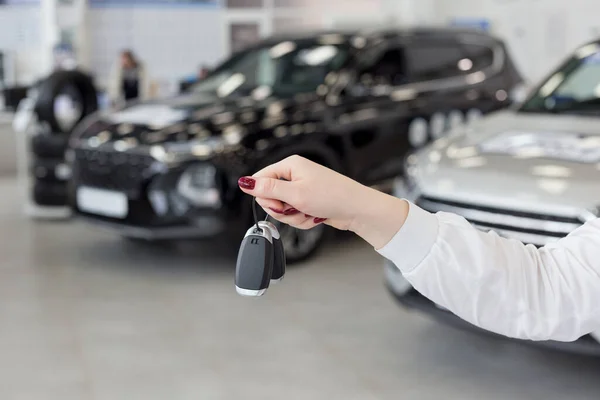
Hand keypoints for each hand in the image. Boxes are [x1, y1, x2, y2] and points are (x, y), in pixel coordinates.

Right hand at [237, 155, 408, 249]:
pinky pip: (295, 214)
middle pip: (271, 196)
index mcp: (290, 165)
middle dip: (282, 210)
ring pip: (283, 209)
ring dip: (294, 217)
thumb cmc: (332, 196)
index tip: (279, 204)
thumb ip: (268, 189)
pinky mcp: (308, 201)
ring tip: (310, 214)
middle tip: (297, 209)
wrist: (357, 209)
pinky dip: (303, 220)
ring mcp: (302, 189)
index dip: (266, 196)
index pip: (261, 179)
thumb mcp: (295, 194)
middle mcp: (295, 174)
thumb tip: (244, 182)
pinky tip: (315, 217)